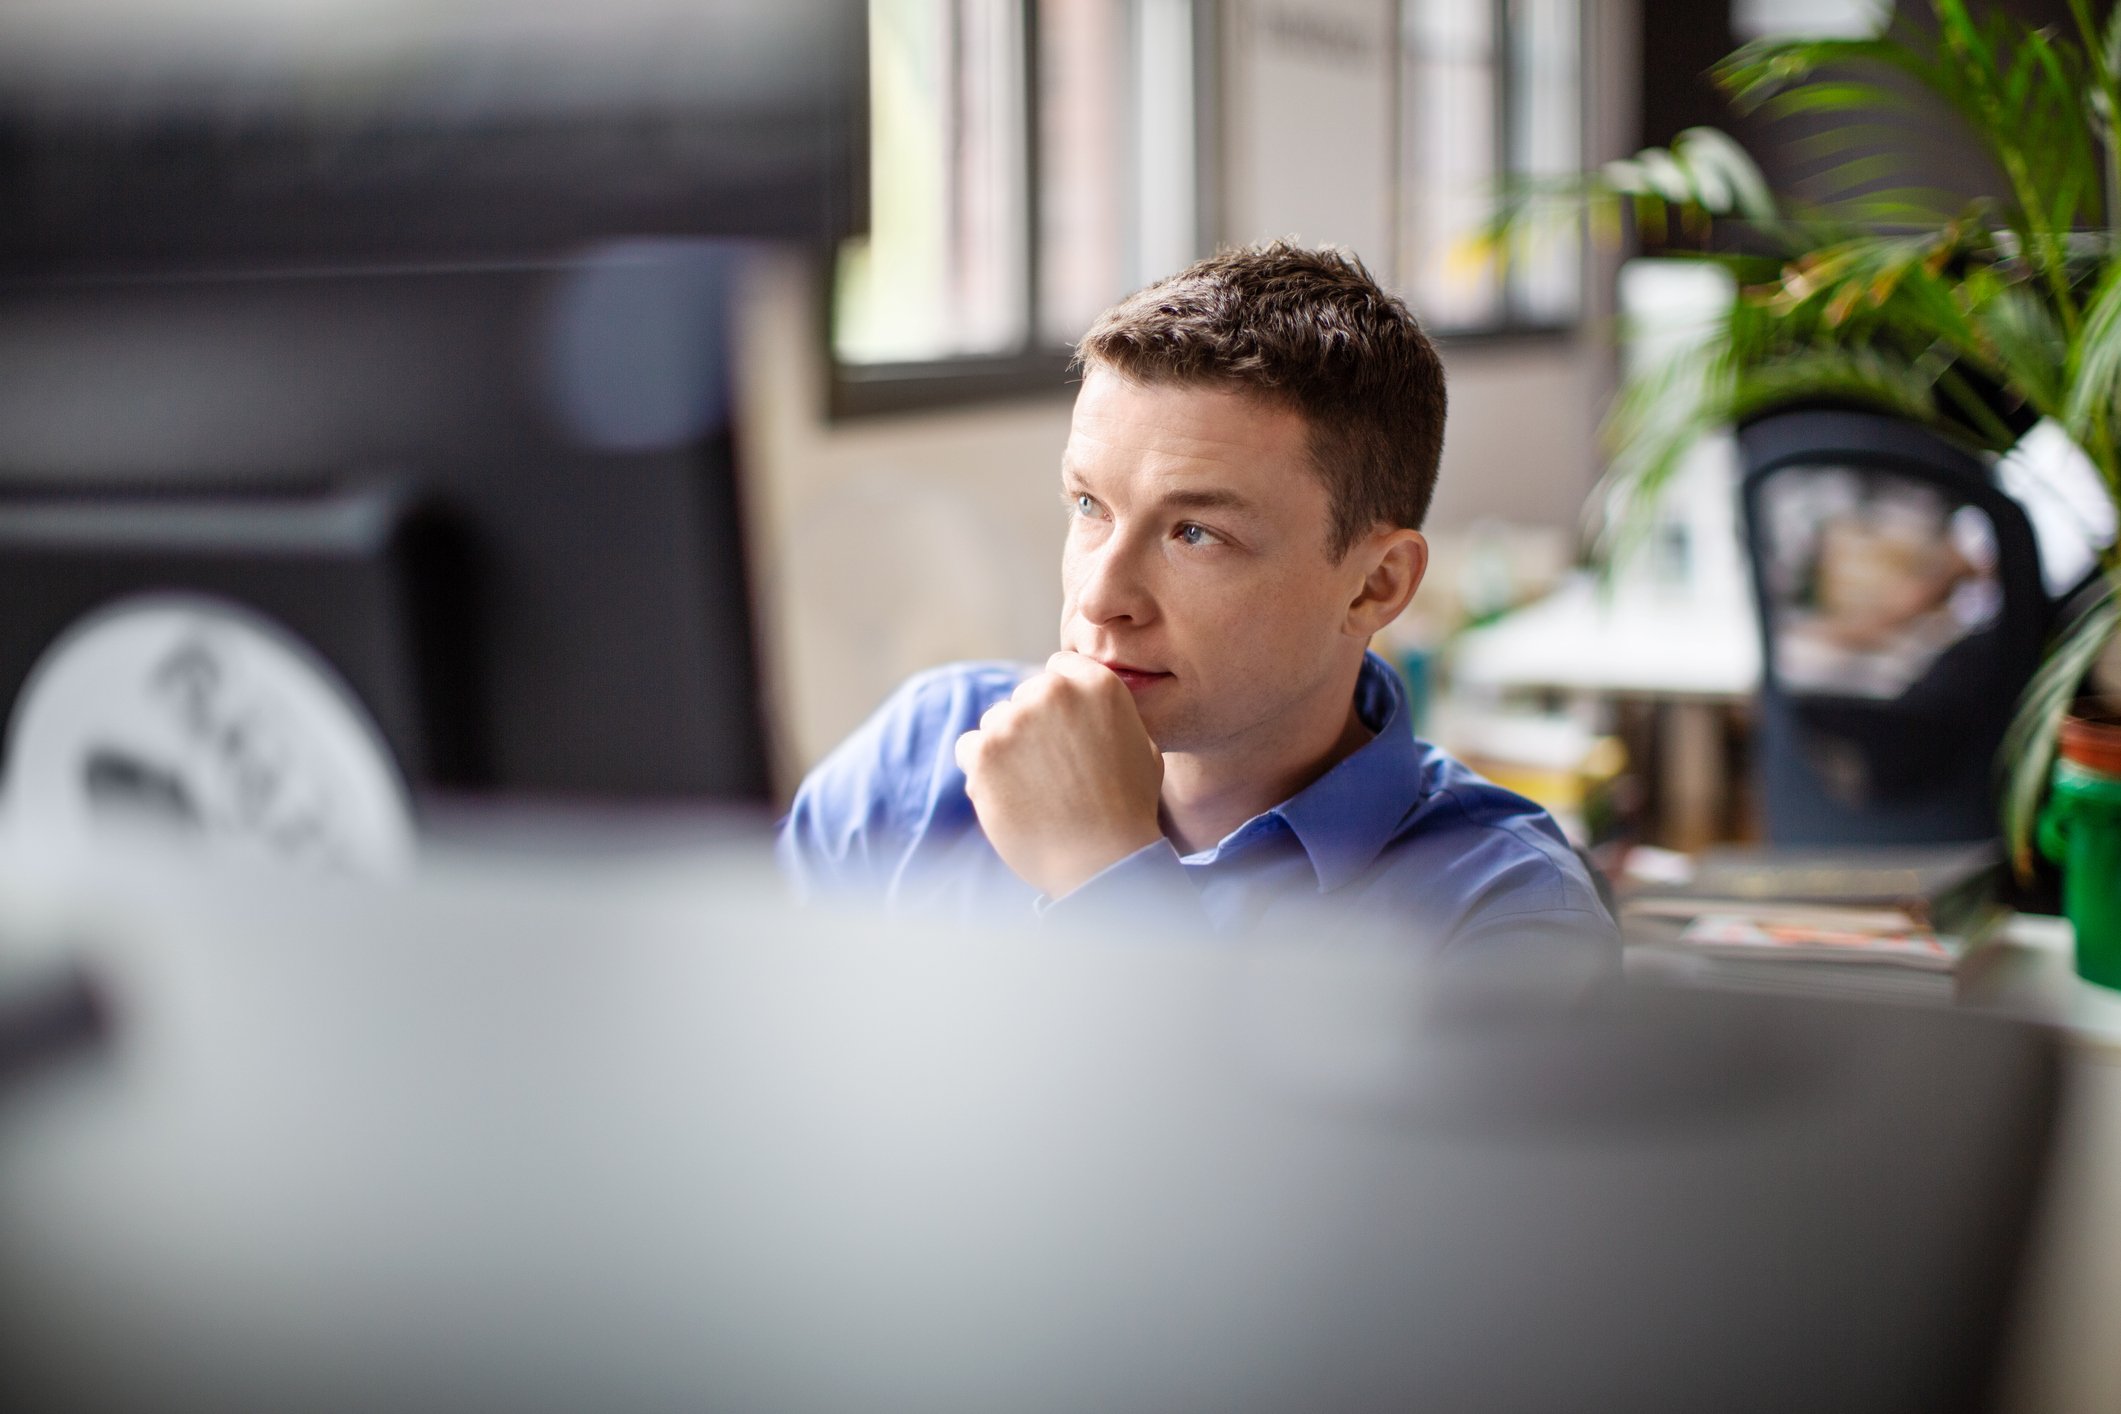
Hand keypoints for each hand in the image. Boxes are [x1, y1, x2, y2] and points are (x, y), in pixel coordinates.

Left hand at [953, 651, 1164, 898]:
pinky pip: (969, 749)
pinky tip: (1011, 796)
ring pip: (994, 722)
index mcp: (1096, 684)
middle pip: (1023, 697)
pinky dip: (982, 772)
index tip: (1064, 733)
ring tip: (1035, 789)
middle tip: (1051, 771)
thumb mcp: (1140, 745)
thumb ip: (1107, 713)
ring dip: (1006, 749)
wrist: (1100, 860)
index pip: (1058, 670)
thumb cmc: (1126, 809)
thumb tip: (1082, 701)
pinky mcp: (983, 751)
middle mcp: (1053, 692)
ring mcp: (1014, 721)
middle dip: (1031, 727)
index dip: (1059, 704)